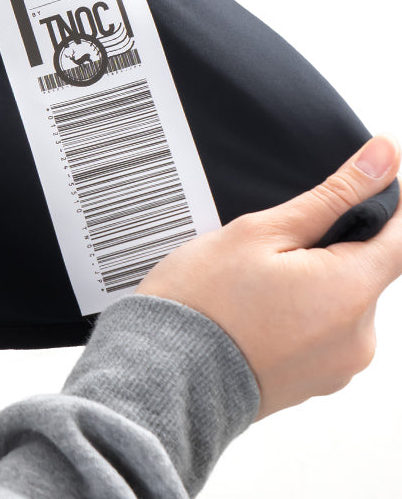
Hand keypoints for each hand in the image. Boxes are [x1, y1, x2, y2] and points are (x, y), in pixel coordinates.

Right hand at [136, 132, 401, 421]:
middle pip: (365, 269)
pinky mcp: (318, 383)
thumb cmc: (203, 301)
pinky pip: (324, 333)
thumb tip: (383, 158)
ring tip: (253, 280)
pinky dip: (300, 313)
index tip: (362, 183)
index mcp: (351, 292)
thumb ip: (331, 196)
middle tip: (271, 242)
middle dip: (329, 246)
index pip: (400, 237)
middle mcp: (359, 338)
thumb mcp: (261, 231)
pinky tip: (254, 309)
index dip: (386, 203)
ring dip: (313, 281)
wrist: (164, 372)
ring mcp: (340, 366)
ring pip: (342, 301)